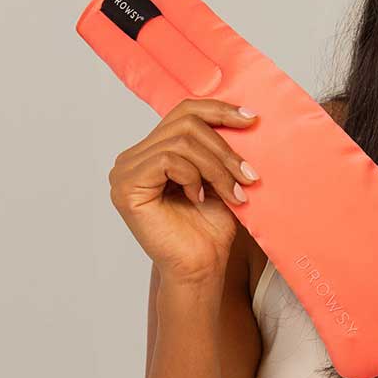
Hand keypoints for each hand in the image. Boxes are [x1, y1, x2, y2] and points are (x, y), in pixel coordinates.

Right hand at [108, 98, 260, 283]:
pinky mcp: (126, 186)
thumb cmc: (210, 229)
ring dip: (216, 166)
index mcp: (154, 151)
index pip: (184, 112)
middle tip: (248, 176)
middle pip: (185, 123)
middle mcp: (135, 157)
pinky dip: (193, 176)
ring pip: (181, 141)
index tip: (251, 120)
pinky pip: (167, 159)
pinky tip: (200, 199)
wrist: (202, 267)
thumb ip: (219, 147)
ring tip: (234, 192)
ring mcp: (126, 171)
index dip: (218, 110)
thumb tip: (245, 114)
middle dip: (224, 148)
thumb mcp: (220, 178)